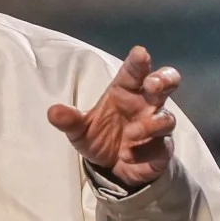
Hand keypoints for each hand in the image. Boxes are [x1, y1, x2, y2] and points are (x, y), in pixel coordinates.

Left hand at [46, 46, 180, 188]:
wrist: (113, 168)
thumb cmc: (101, 136)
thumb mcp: (79, 130)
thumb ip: (69, 120)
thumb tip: (52, 112)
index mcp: (125, 91)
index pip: (134, 71)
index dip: (138, 62)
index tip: (140, 52)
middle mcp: (144, 104)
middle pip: (166, 83)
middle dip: (164, 80)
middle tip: (152, 84)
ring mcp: (156, 126)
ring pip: (166, 118)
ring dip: (149, 125)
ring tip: (130, 134)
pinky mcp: (162, 149)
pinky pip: (161, 146)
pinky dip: (144, 150)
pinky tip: (127, 155)